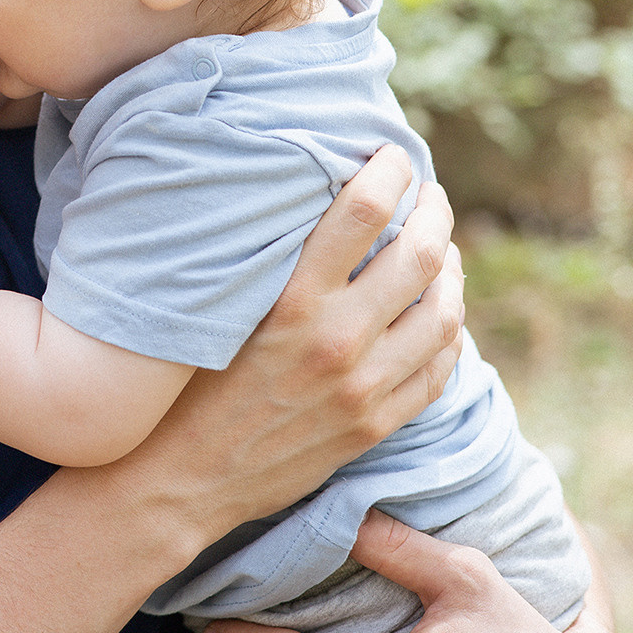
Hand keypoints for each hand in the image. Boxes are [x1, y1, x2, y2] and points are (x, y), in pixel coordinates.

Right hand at [113, 148, 464, 563]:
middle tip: (431, 194)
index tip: (393, 154)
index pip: (364, 211)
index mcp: (292, 299)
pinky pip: (439, 370)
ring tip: (442, 250)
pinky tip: (439, 314)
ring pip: (444, 313)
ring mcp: (363, 388)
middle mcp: (336, 340)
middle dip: (435, 212)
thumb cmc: (185, 379)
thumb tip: (314, 201)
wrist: (181, 478)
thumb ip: (272, 262)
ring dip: (451, 270)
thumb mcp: (220, 307)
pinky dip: (448, 332)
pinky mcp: (374, 425)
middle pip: (420, 256)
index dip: (389, 170)